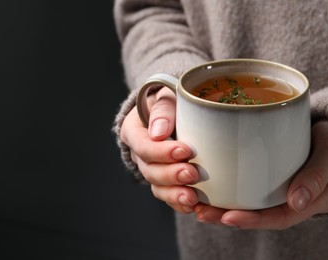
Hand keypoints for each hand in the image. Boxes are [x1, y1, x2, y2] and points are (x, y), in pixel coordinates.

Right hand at [120, 87, 200, 212]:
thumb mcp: (166, 95)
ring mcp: (152, 168)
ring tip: (192, 197)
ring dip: (175, 193)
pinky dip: (179, 202)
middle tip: (193, 173)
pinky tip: (193, 205)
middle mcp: (139, 153)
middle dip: (171, 174)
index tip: (184, 150)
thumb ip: (163, 109)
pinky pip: (168, 195)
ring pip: (158, 187)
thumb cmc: (171, 100)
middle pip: (150, 170)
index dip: (161, 152)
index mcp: (134, 130)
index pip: (142, 145)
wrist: (175, 111)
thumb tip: (158, 132)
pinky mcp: (165, 180)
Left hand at [194, 120, 327, 229]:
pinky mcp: (270, 174)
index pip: (280, 217)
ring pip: (250, 202)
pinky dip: (228, 187)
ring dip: (222, 204)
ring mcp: (280, 187)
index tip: (228, 217)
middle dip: (227, 216)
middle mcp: (292, 198)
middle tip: (200, 212)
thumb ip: (317, 173)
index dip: (253, 220)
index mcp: (311, 200)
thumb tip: (295, 200)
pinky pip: (249, 185)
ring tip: (195, 202)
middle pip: (258, 214)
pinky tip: (208, 183)